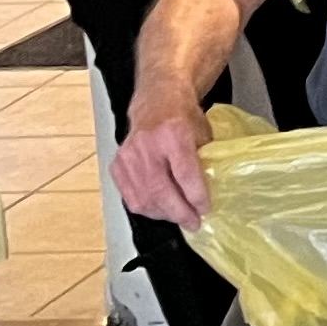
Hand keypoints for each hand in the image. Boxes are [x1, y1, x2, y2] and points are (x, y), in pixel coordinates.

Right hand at [112, 97, 214, 225]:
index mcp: (171, 134)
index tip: (205, 209)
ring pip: (144, 198)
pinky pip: (131, 197)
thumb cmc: (182, 118)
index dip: (195, 196)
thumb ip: (204, 161)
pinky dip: (148, 208)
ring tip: (179, 216)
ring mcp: (128, 157)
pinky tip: (160, 209)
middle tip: (194, 222)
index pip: (183, 172)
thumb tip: (209, 193)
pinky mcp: (117, 166)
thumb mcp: (202, 134)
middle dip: (180, 212)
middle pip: (161, 190)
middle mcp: (146, 146)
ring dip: (164, 214)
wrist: (156, 103)